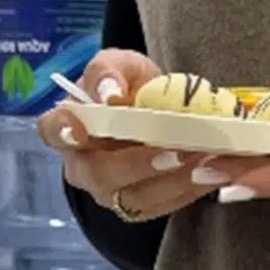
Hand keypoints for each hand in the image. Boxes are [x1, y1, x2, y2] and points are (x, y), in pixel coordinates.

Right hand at [37, 49, 225, 224]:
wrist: (159, 108)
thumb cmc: (130, 85)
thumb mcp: (121, 64)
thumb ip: (109, 71)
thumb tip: (109, 94)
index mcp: (69, 126)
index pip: (53, 131)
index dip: (63, 132)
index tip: (81, 129)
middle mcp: (83, 165)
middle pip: (101, 174)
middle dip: (140, 164)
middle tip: (177, 150)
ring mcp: (111, 191)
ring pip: (136, 197)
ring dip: (175, 181)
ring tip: (208, 161)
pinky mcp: (141, 205)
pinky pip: (164, 205)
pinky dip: (193, 189)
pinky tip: (216, 171)